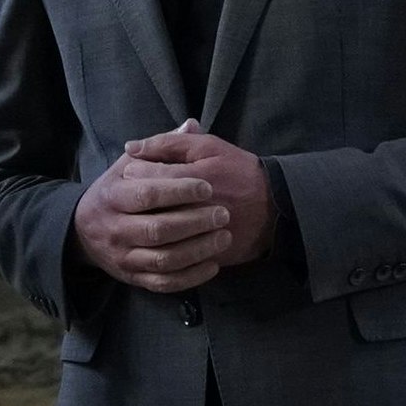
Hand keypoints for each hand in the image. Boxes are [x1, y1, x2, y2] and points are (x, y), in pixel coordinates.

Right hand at [74, 137, 232, 294]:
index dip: (179, 191)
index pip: (148, 194)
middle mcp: (114, 230)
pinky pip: (165, 283)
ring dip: (198, 250)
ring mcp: (123, 257)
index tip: (207, 187)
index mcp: (112, 197)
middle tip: (223, 213)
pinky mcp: (133, 279)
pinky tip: (213, 264)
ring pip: (164, 260)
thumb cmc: (114, 193)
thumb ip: (159, 148)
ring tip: (224, 236)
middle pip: (158, 230)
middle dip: (194, 222)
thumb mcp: (126, 166)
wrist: (82, 231)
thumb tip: (190, 124)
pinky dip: (191, 277)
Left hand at [124, 121, 277, 269]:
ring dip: (145, 230)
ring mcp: (204, 235)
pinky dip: (162, 253)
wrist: (275, 206)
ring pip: (161, 240)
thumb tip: (132, 146)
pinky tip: (157, 242)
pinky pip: (177, 261)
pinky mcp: (209, 256)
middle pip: (151, 211)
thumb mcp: (209, 147)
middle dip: (135, 205)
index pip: (150, 178)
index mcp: (196, 178)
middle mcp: (198, 209)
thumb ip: (170, 143)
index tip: (130, 171)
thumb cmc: (239, 170)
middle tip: (130, 199)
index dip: (135, 174)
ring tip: (141, 218)